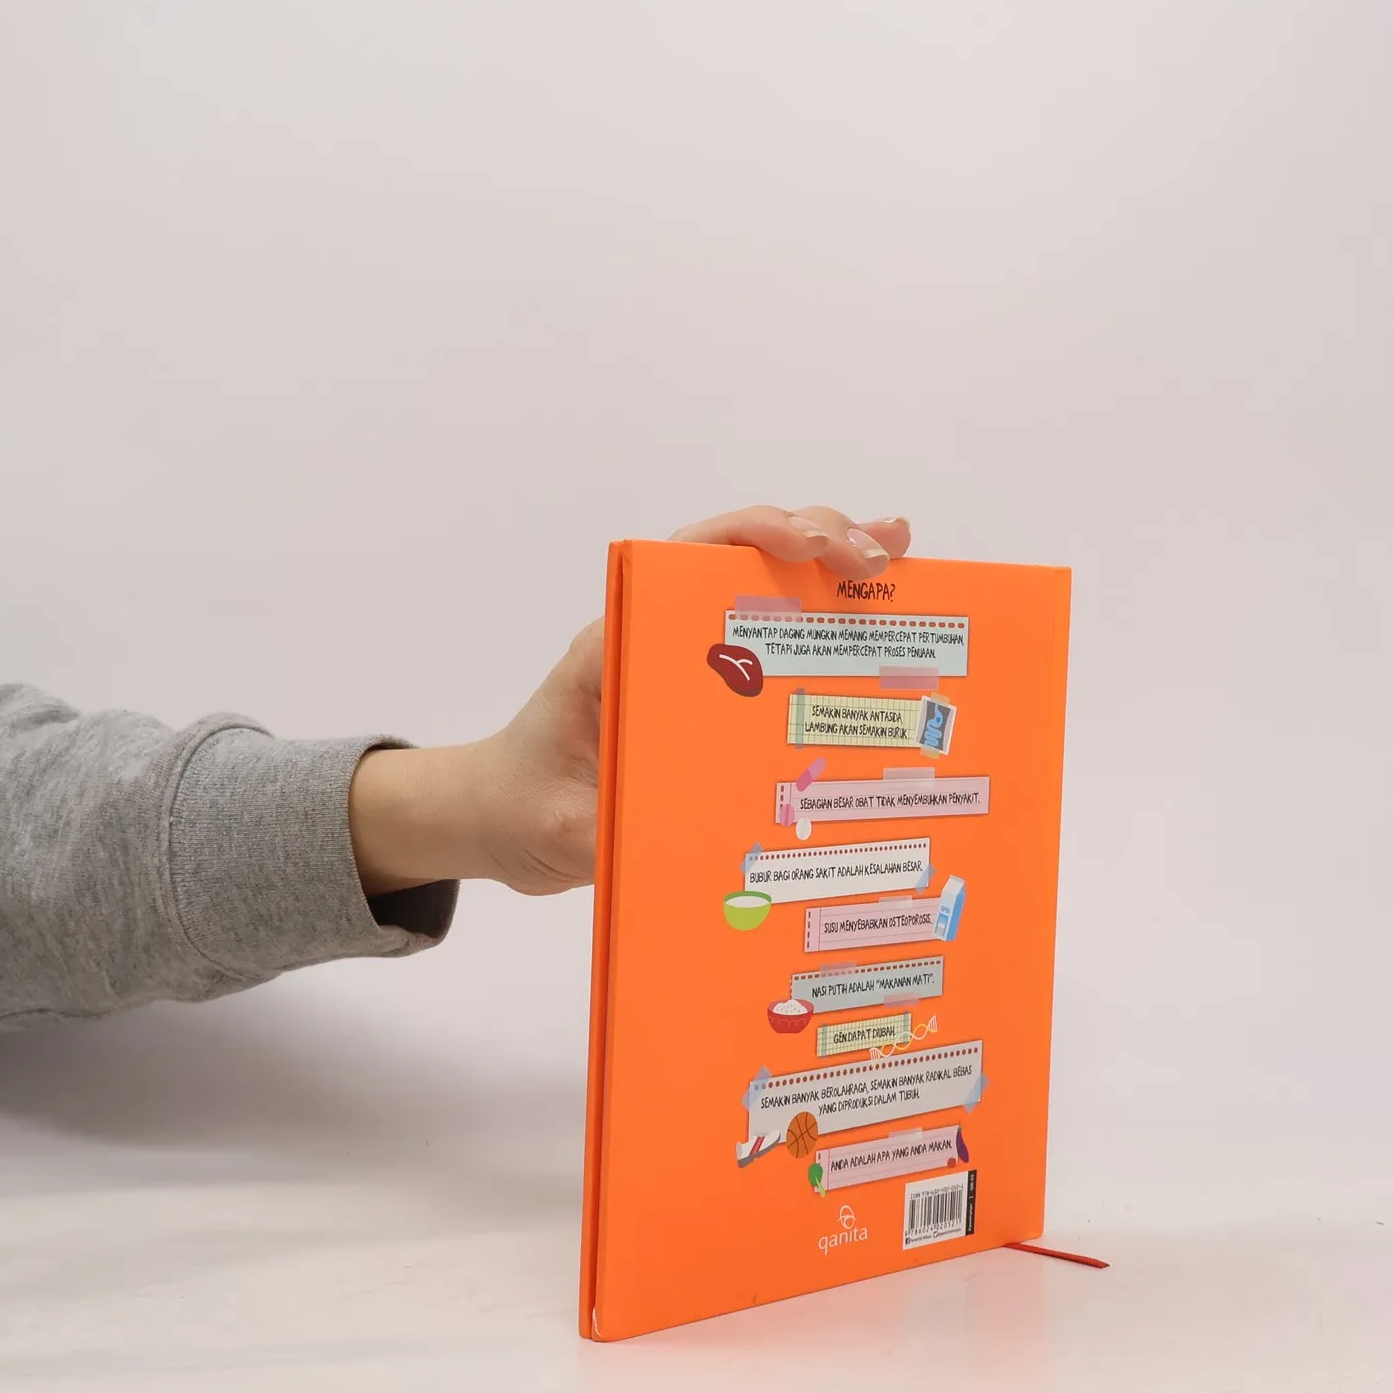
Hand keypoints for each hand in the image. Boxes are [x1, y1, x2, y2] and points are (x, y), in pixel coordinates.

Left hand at [346, 507, 911, 896]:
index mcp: (618, 643)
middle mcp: (655, 635)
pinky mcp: (707, 696)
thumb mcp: (558, 830)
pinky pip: (771, 650)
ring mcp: (686, 662)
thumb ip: (612, 835)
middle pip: (740, 557)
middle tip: (882, 554)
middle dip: (817, 540)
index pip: (686, 561)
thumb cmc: (518, 808)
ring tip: (900, 555)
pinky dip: (825, 630)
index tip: (807, 548)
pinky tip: (881, 628)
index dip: (752, 538)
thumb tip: (697, 855)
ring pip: (764, 590)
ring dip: (833, 568)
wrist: (492, 820)